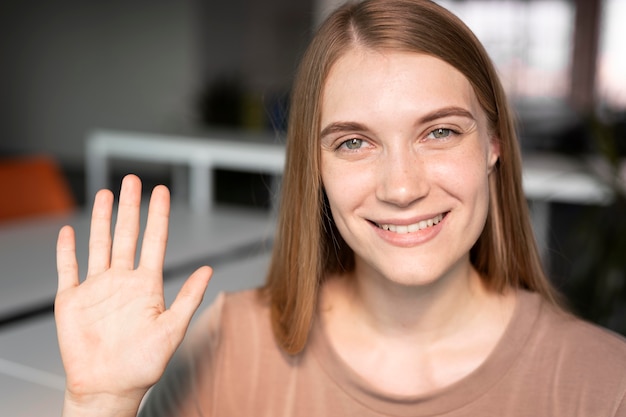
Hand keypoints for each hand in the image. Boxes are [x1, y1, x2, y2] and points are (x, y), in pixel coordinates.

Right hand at [55, 174, 211, 414]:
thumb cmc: (142, 364)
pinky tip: (69, 231)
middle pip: (127, 235)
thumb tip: (209, 269)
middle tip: (133, 181)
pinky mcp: (72, 300)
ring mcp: (97, 288)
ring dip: (102, 219)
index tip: (162, 192)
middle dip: (130, 207)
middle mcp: (122, 281)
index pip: (154, 241)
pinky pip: (68, 269)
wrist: (108, 387)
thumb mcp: (172, 329)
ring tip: (106, 194)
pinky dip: (66, 250)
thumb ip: (188, 298)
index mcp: (147, 285)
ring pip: (99, 244)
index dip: (158, 216)